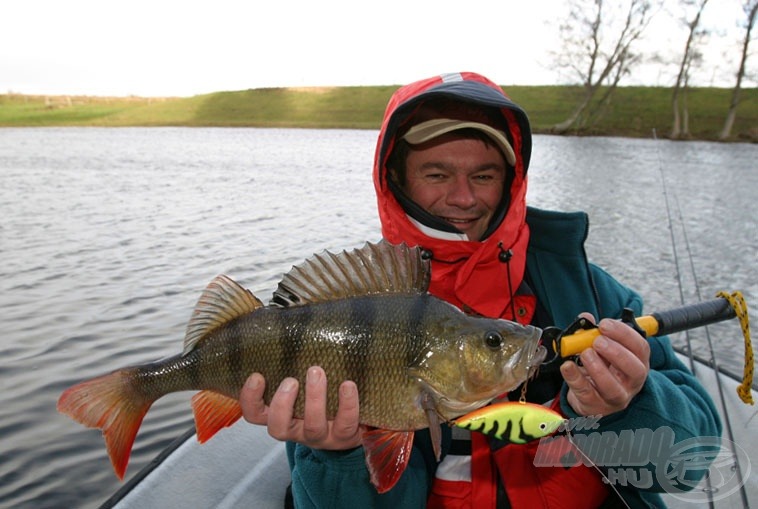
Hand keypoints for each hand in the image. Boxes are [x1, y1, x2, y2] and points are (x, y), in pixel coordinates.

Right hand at [239, 366, 363, 449]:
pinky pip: (345, 424)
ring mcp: (321, 435)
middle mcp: (297, 429)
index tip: (257, 376)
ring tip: (316, 372)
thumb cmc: (322, 391)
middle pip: (279, 427)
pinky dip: (347, 404)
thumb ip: (290, 357)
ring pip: (313, 426)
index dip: (250, 399)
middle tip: (291, 380)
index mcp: (281, 415)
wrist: (353, 420)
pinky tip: (348, 385)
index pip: (254, 414)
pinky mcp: (345, 436)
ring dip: (314, 399)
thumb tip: (284, 318)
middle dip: (282, 403)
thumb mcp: (301, 376)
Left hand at [560, 314, 649, 416]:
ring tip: (585, 354)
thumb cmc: (601, 368)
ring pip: (612, 387)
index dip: (624, 334)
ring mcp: (616, 397)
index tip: (604, 324)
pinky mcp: (596, 406)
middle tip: (597, 341)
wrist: (590, 397)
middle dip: (616, 352)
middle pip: (635, 369)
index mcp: (637, 362)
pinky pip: (586, 393)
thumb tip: (585, 318)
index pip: (640, 348)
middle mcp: (631, 382)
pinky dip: (575, 378)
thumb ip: (593, 332)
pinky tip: (567, 366)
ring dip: (597, 367)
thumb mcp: (601, 349)